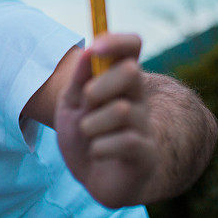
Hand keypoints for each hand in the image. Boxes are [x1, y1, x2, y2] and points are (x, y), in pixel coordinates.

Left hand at [54, 33, 157, 207]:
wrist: (91, 176)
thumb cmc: (84, 133)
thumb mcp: (71, 102)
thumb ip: (79, 79)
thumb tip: (88, 52)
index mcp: (119, 80)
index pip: (132, 47)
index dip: (117, 41)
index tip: (95, 47)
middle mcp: (137, 98)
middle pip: (131, 72)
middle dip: (100, 85)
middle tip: (85, 101)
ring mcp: (145, 125)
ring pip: (122, 111)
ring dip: (92, 123)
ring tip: (88, 133)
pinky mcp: (146, 153)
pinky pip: (125, 141)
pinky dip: (99, 147)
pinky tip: (97, 153)